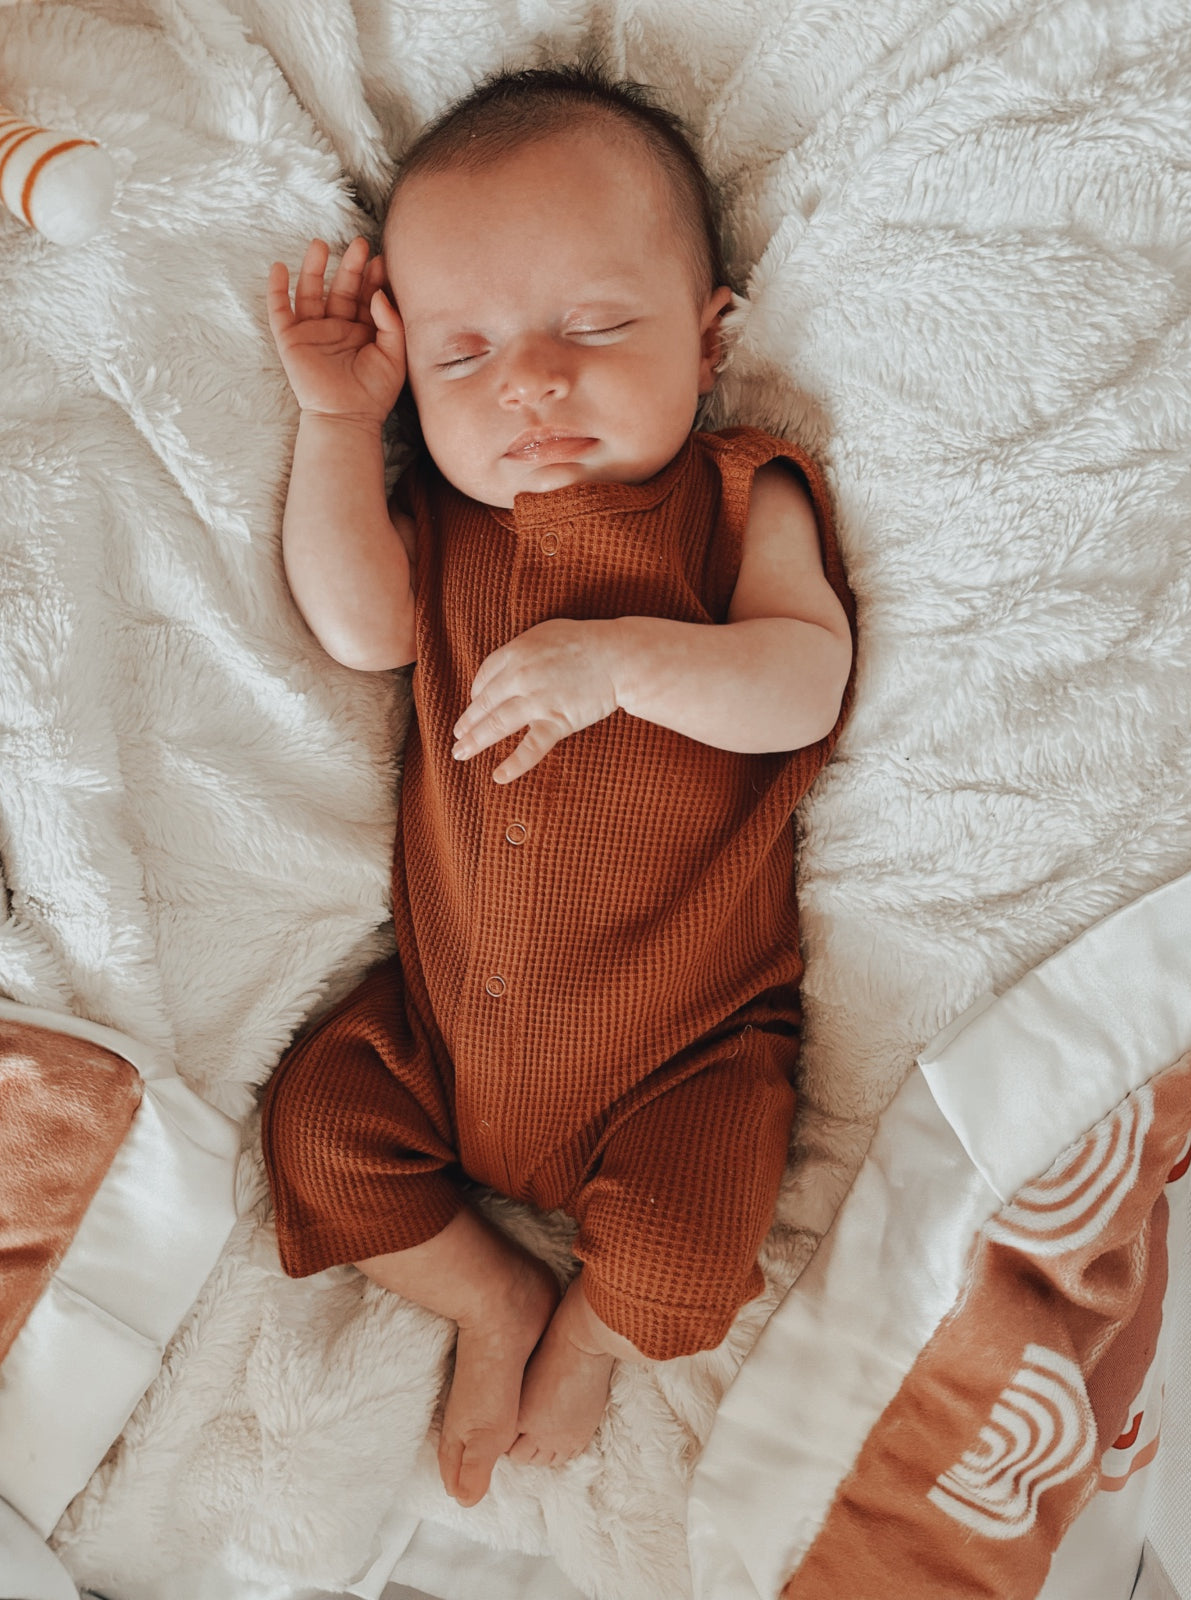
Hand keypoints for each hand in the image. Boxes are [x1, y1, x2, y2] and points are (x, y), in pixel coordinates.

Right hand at [266, 236, 405, 422]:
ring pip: (311, 292)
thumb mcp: (395, 355)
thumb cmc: (375, 393)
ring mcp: (314, 332)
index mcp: (364, 330)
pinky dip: (276, 290)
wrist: (347, 418)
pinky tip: (278, 268)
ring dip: (313, 268)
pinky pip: (280, 311)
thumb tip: (377, 293)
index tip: (382, 261)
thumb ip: (391, 323)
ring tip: (320, 244)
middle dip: (350, 266)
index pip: (367, 296)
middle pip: (341, 288)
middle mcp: (338, 327)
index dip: (373, 278)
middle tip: (360, 244)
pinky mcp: (291, 340)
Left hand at [451, 619, 622, 782]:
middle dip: (467, 722)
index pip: (485, 677)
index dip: (476, 693)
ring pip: (497, 725)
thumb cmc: (586, 641)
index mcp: (516, 652)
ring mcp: (537, 700)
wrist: (619, 656)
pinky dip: (514, 764)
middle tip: (456, 736)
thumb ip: (522, 649)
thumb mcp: (546, 633)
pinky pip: (530, 747)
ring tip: (460, 753)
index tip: (475, 704)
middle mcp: (520, 676)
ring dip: (475, 741)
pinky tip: (498, 776)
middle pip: (484, 703)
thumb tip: (505, 667)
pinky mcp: (556, 721)